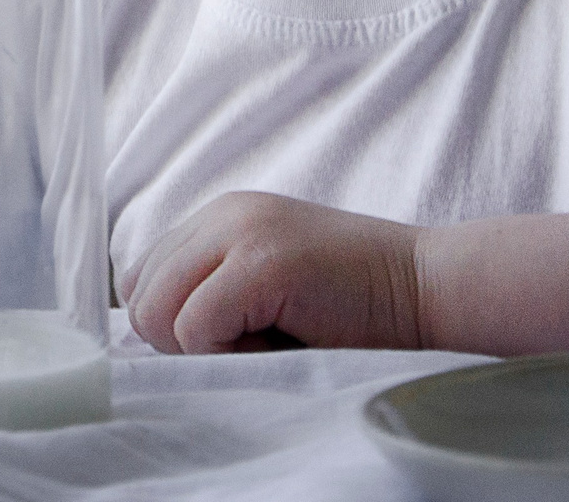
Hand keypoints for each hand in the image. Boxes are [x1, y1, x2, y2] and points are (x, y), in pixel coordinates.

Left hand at [120, 190, 428, 353]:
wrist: (427, 288)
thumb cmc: (352, 306)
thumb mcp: (265, 286)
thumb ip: (208, 290)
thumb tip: (143, 334)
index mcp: (220, 217)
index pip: (142, 278)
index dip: (173, 324)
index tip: (230, 336)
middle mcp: (223, 214)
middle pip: (141, 297)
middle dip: (183, 341)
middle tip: (252, 341)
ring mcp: (241, 231)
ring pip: (158, 312)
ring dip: (206, 347)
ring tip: (266, 338)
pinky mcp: (260, 261)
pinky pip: (194, 328)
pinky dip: (228, 354)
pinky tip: (280, 339)